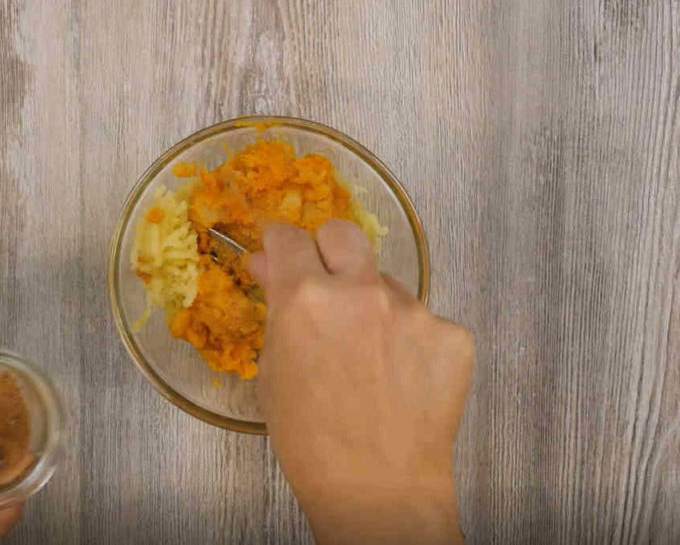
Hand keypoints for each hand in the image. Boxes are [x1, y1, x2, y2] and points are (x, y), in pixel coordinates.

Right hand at [249, 221, 473, 544]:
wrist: (376, 489)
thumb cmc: (310, 440)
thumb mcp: (273, 370)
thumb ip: (277, 308)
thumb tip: (271, 263)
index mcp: (305, 298)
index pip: (291, 236)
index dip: (283, 244)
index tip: (284, 254)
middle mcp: (361, 292)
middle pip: (344, 234)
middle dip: (328, 251)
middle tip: (325, 285)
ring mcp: (414, 310)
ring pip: (386, 284)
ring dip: (372, 305)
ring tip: (368, 359)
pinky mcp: (452, 334)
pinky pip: (424, 320)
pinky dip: (410, 340)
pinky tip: (400, 377)